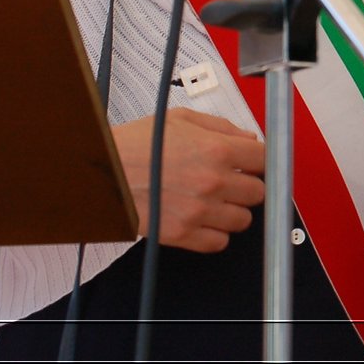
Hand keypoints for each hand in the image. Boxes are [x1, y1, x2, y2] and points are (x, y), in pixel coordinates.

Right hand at [112, 109, 264, 252]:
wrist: (99, 171)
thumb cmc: (133, 144)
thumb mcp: (181, 120)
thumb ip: (221, 128)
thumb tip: (248, 140)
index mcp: (217, 150)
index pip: (265, 160)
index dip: (261, 161)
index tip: (254, 164)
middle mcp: (213, 182)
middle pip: (258, 193)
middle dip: (248, 186)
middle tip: (233, 182)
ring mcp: (198, 211)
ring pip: (242, 220)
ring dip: (234, 211)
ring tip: (217, 202)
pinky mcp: (181, 233)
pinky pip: (218, 243)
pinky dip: (216, 234)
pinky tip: (205, 220)